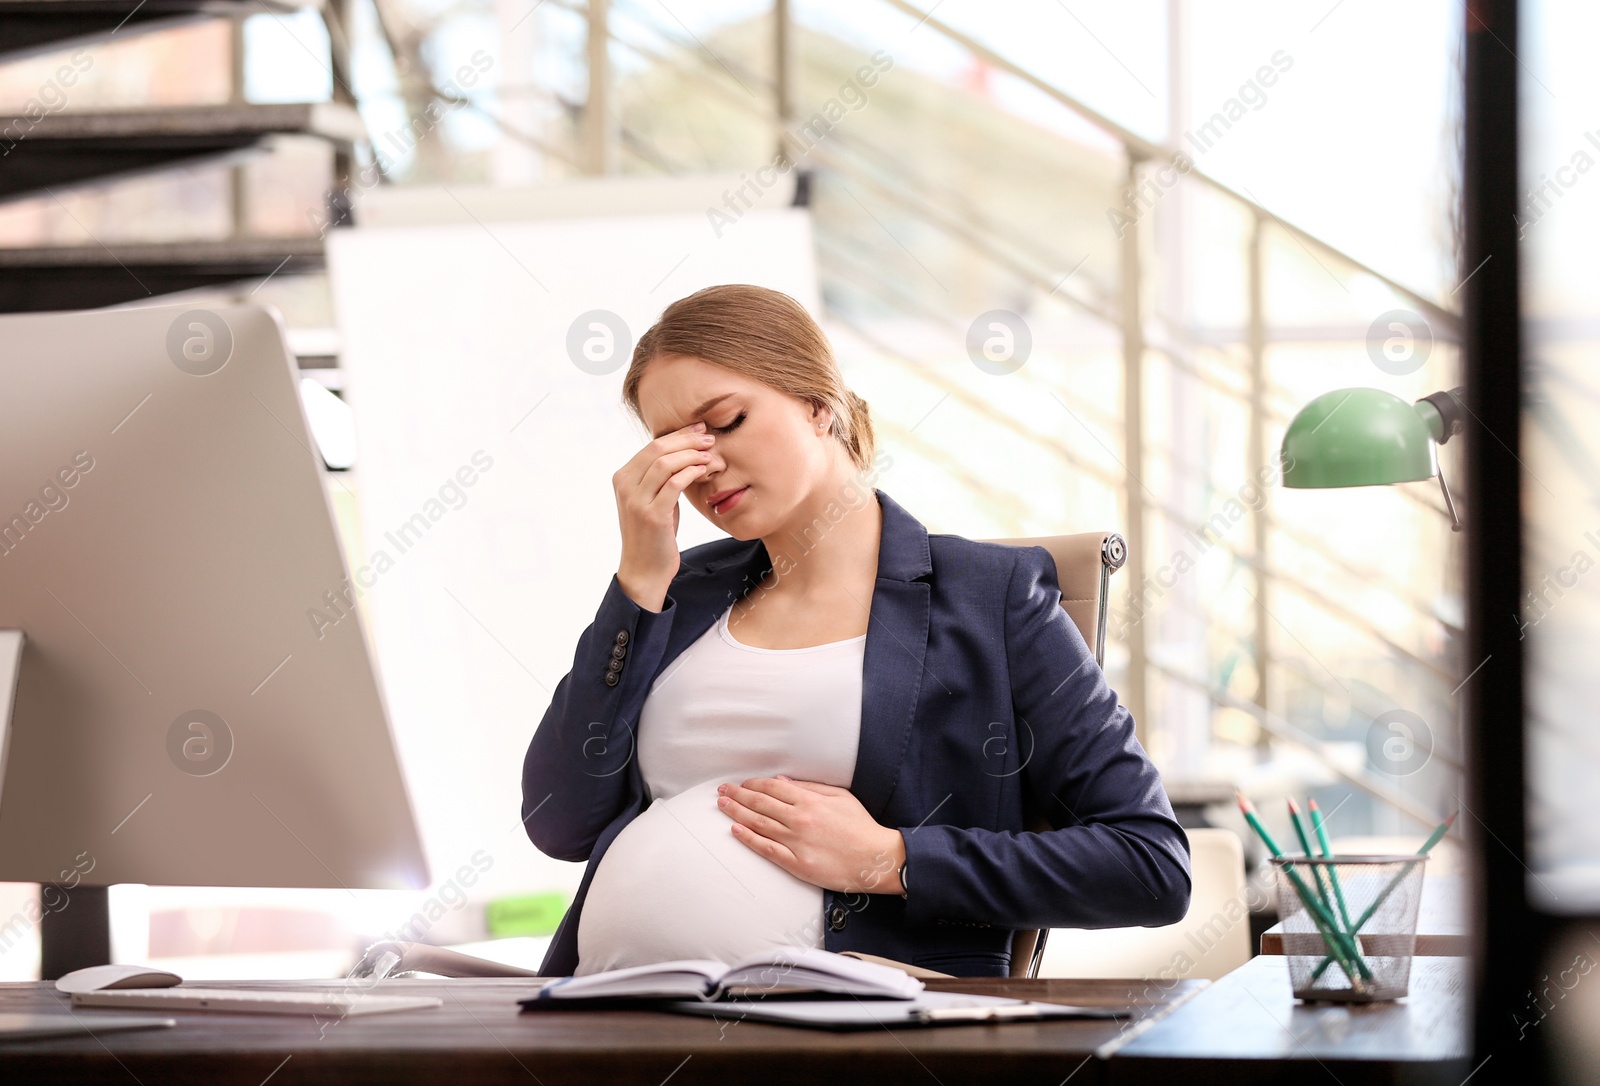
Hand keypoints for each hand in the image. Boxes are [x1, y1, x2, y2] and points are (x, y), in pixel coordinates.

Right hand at [613, 420, 715, 608]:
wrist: (644, 569)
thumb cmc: (654, 534)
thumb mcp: (653, 500)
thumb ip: (661, 477)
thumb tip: (685, 449)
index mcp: (623, 478)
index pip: (652, 445)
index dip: (678, 434)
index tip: (700, 429)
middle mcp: (625, 486)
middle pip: (658, 449)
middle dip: (687, 439)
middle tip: (710, 439)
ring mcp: (636, 501)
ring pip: (665, 463)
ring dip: (691, 455)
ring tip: (710, 454)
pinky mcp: (652, 515)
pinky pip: (674, 484)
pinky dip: (691, 473)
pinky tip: (704, 471)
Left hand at [716, 776, 905, 893]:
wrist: (875, 859)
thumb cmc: (860, 827)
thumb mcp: (840, 797)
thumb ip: (810, 788)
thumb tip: (783, 781)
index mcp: (810, 801)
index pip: (772, 788)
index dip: (753, 784)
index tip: (741, 783)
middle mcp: (800, 819)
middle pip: (760, 803)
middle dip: (737, 795)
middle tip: (722, 791)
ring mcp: (797, 842)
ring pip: (759, 824)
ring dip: (737, 813)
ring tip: (722, 805)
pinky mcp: (797, 864)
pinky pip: (767, 849)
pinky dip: (749, 839)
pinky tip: (736, 830)